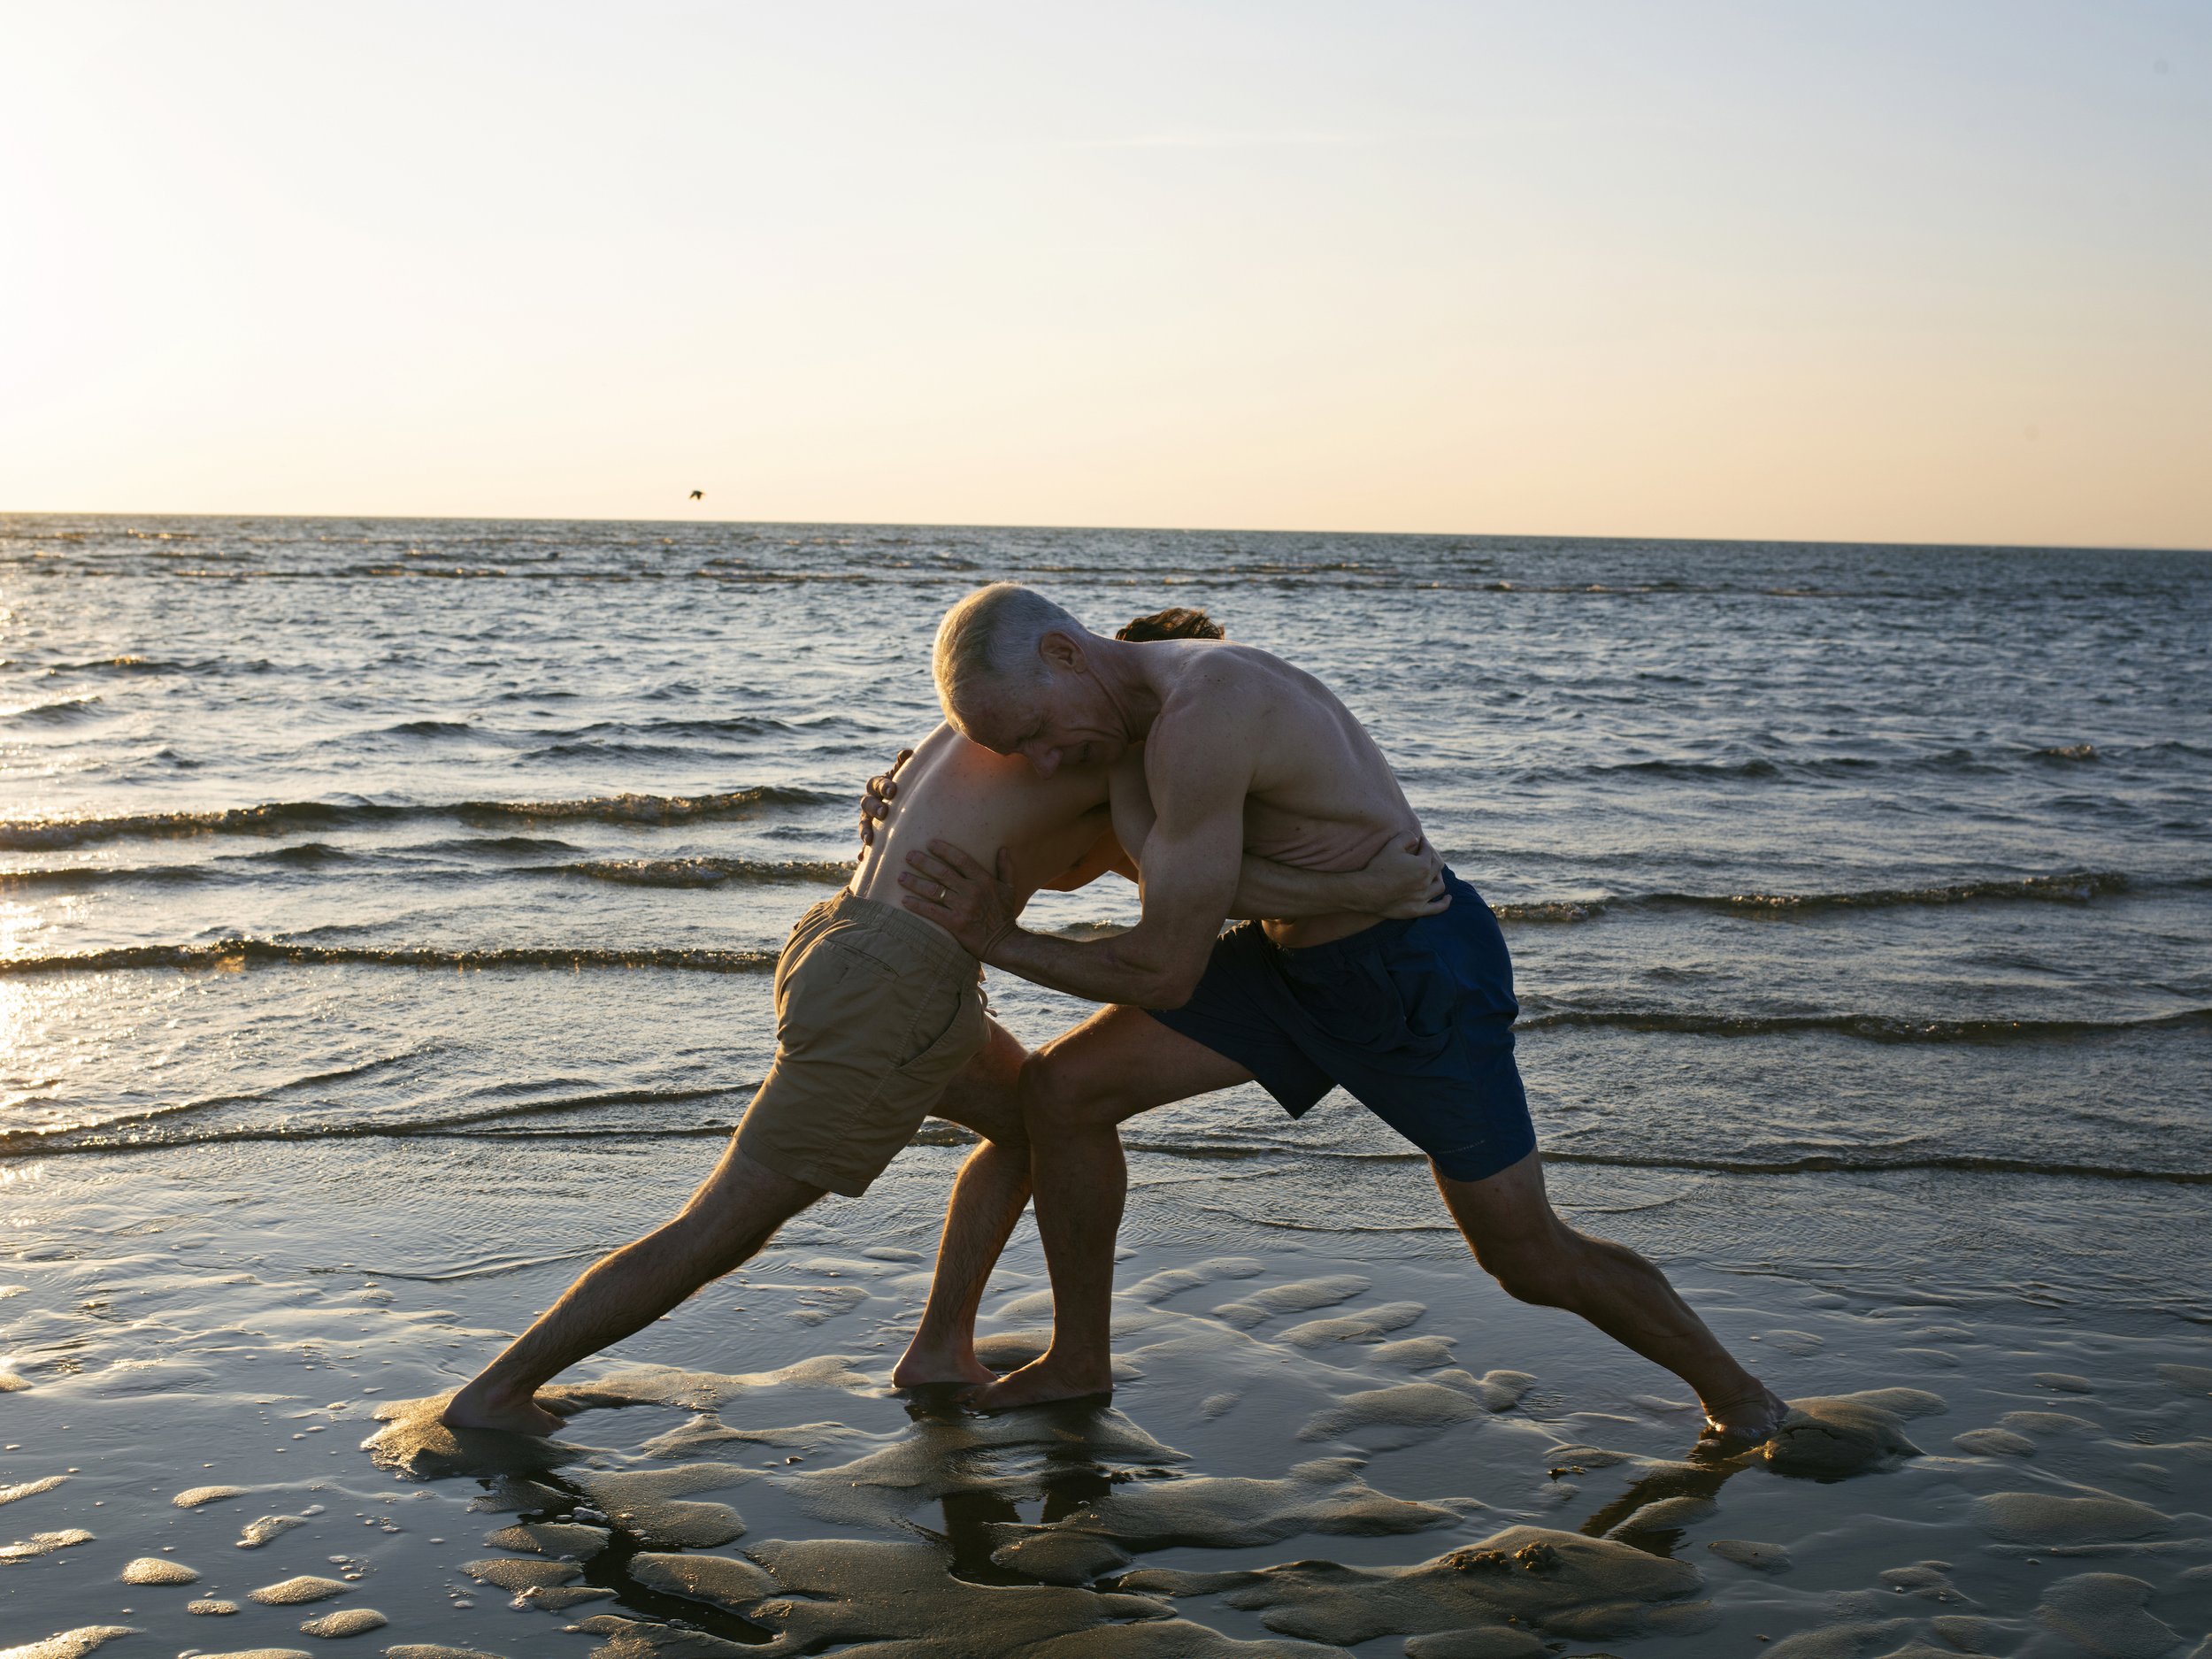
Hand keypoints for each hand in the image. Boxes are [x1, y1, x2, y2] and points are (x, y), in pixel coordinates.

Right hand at [857, 748, 913, 851]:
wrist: (910, 808)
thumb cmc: (909, 788)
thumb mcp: (908, 777)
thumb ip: (905, 765)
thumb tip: (906, 753)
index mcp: (878, 786)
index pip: (876, 783)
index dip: (883, 785)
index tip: (893, 790)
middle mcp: (870, 802)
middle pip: (866, 803)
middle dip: (875, 808)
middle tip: (884, 813)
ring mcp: (869, 820)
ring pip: (863, 824)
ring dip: (865, 831)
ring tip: (870, 840)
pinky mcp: (872, 836)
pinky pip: (865, 845)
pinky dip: (863, 851)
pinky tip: (862, 859)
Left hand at [901, 839, 1020, 958]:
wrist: (1004, 942)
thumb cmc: (1005, 915)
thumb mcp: (1009, 888)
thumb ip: (1005, 867)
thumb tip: (1003, 848)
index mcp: (984, 880)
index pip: (961, 860)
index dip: (944, 850)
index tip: (930, 843)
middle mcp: (972, 891)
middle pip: (943, 872)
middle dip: (923, 862)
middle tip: (909, 855)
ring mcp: (963, 907)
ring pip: (934, 891)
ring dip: (915, 882)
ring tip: (901, 877)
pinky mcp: (955, 923)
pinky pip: (932, 911)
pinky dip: (917, 905)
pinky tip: (905, 900)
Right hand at [1363, 833, 1449, 918]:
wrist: (1368, 891)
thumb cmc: (1379, 867)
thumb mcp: (1392, 845)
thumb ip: (1406, 837)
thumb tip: (1416, 838)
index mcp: (1423, 865)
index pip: (1428, 852)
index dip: (1424, 844)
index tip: (1420, 841)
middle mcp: (1426, 881)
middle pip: (1436, 868)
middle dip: (1431, 858)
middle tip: (1425, 855)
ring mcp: (1423, 897)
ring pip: (1439, 886)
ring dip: (1438, 878)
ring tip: (1435, 874)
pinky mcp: (1417, 909)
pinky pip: (1437, 908)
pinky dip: (1444, 903)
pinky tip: (1447, 898)